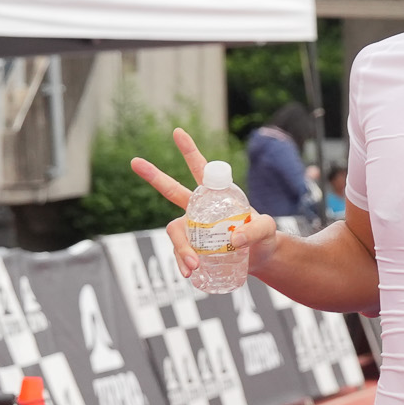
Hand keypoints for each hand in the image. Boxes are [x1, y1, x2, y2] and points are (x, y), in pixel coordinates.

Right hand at [131, 128, 278, 274]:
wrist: (260, 259)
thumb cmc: (264, 237)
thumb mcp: (268, 229)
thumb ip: (256, 229)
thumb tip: (235, 238)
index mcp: (216, 195)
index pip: (201, 169)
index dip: (189, 151)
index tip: (177, 131)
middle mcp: (199, 209)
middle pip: (171, 190)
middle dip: (154, 176)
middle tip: (135, 161)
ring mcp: (194, 229)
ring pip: (176, 231)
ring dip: (181, 247)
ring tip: (193, 265)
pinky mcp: (194, 249)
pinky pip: (181, 254)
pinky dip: (183, 262)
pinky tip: (189, 272)